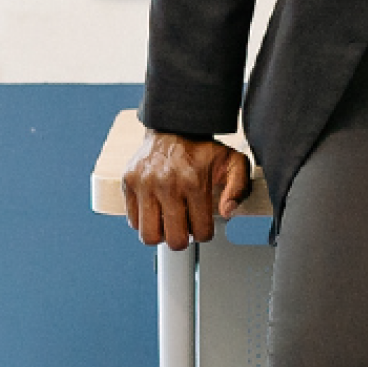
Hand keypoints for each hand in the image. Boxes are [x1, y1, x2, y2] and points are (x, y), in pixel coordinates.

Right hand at [122, 129, 251, 250]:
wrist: (174, 126)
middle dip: (183, 239)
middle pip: (174, 240)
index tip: (203, 225)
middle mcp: (167, 184)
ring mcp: (144, 184)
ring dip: (161, 234)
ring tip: (169, 222)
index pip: (200, 232)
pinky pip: (133, 221)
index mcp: (194, 182)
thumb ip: (239, 187)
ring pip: (148, 236)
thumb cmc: (204, 149)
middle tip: (185, 226)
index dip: (204, 233)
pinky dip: (144, 221)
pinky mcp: (128, 183)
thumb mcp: (233, 161)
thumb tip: (227, 212)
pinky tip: (156, 209)